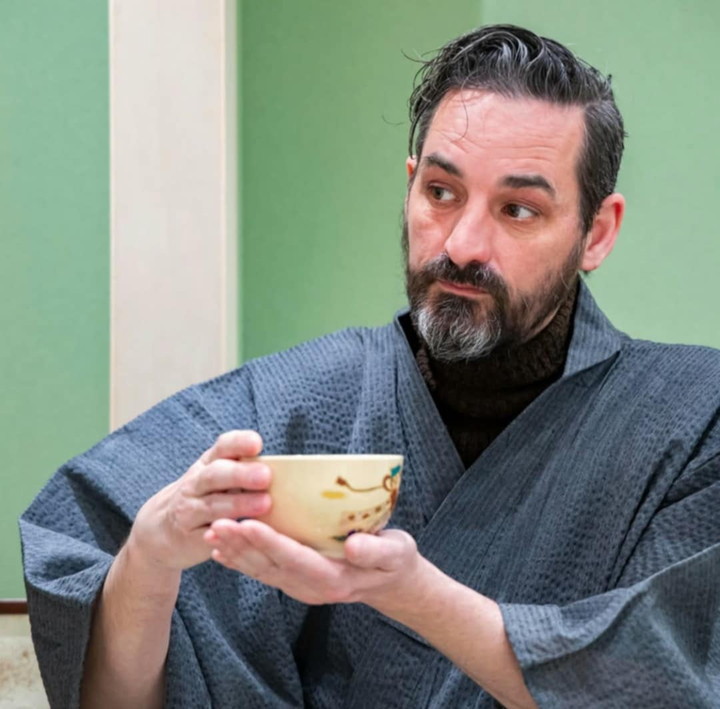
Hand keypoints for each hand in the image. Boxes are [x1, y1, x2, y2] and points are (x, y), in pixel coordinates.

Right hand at [127, 430, 271, 570]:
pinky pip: (209, 535)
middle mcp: (196, 484)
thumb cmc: (204, 496)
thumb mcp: (216, 477)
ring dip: (239, 504)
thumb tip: (290, 468)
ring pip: (213, 505)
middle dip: (240, 474)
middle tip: (265, 475)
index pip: (222, 447)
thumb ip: (243, 469)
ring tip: (264, 504)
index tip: (257, 443)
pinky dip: (224, 533)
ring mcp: (189, 511)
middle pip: (216, 475)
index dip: (238, 443)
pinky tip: (242, 532)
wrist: (160, 529)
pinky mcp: (190, 538)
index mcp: (208, 463)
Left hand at [203, 519, 426, 611]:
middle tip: (216, 526)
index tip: (248, 524)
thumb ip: (377, 550)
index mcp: (334, 578)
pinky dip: (241, 561)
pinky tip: (222, 551)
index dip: (270, 543)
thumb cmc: (394, 561)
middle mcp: (310, 586)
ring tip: (212, 534)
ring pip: (261, 570)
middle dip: (242, 546)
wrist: (391, 582)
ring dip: (235, 553)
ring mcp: (300, 586)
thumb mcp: (396, 552)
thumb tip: (353, 544)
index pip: (296, 559)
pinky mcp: (295, 580)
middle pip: (270, 566)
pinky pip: (263, 572)